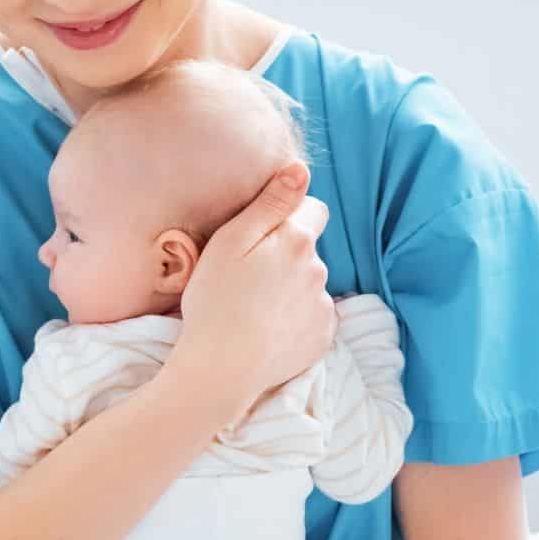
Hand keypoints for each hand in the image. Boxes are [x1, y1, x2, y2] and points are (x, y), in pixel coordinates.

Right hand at [170, 161, 333, 424]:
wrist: (220, 369)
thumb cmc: (215, 300)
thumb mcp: (231, 241)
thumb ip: (270, 203)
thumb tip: (301, 169)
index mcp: (297, 240)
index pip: (314, 209)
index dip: (288, 217)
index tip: (262, 236)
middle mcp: (318, 269)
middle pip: (308, 248)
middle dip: (286, 254)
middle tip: (248, 275)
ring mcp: (323, 306)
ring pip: (309, 282)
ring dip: (291, 287)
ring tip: (254, 306)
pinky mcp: (322, 337)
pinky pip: (313, 315)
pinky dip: (296, 317)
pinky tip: (267, 328)